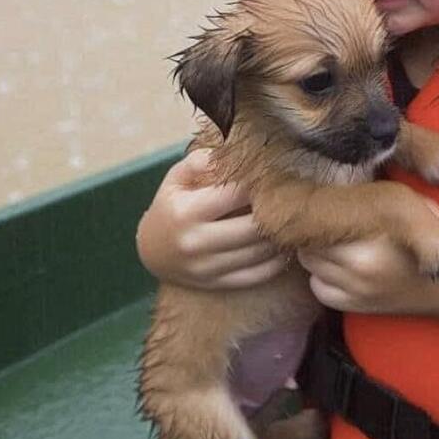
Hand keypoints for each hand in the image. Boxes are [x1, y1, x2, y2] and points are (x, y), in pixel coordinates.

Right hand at [136, 148, 289, 289]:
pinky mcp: (218, 284)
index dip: (258, 183)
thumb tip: (230, 154)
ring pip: (260, 252)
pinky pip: (258, 274)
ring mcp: (207, 268)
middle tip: (286, 199)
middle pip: (254, 227)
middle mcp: (196, 243)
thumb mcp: (176, 178)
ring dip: (279, 234)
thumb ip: (200, 161)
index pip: (236, 194)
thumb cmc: (171, 206)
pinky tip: (280, 244)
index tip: (270, 176)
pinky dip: (277, 260)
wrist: (151, 252)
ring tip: (287, 219)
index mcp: (186, 212)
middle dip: (275, 211)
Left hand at [298, 201, 438, 316]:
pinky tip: (338, 268)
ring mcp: (355, 290)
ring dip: (317, 253)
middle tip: (330, 222)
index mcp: (371, 241)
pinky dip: (322, 278)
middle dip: (316, 232)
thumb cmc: (434, 242)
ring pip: (310, 266)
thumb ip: (380, 198)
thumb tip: (346, 186)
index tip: (330, 206)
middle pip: (310, 245)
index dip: (323, 212)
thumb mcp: (415, 207)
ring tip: (335, 243)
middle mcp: (358, 269)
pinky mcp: (355, 306)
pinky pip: (319, 289)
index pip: (322, 224)